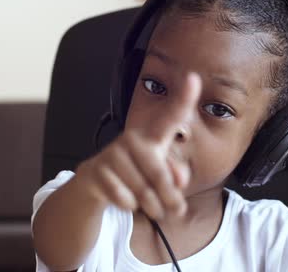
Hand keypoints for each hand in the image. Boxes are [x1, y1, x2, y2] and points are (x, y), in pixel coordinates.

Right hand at [76, 73, 201, 219]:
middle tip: (177, 210)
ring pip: (142, 191)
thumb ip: (174, 176)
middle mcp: (132, 139)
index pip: (171, 116)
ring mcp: (112, 154)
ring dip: (151, 206)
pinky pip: (124, 199)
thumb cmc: (135, 174)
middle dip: (169, 198)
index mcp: (151, 136)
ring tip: (151, 206)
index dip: (184, 97)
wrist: (94, 184)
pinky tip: (123, 197)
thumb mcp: (158, 175)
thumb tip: (179, 180)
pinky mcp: (97, 171)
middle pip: (159, 174)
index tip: (194, 77)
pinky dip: (129, 206)